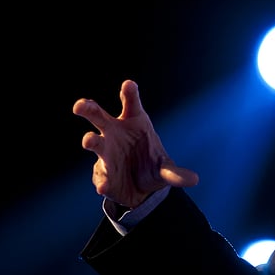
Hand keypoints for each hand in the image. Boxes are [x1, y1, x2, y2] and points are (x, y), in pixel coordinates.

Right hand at [72, 80, 199, 206]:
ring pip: (94, 142)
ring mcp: (106, 152)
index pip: (131, 104)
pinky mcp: (102, 173)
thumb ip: (176, 174)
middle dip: (88, 108)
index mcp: (134, 122)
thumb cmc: (151, 165)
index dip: (129, 93)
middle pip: (99, 116)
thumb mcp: (166, 170)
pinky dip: (101, 179)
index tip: (129, 85)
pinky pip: (100, 174)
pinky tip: (104, 186)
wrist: (140, 189)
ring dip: (91, 140)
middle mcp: (115, 133)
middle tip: (80, 106)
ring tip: (89, 140)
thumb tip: (194, 180)